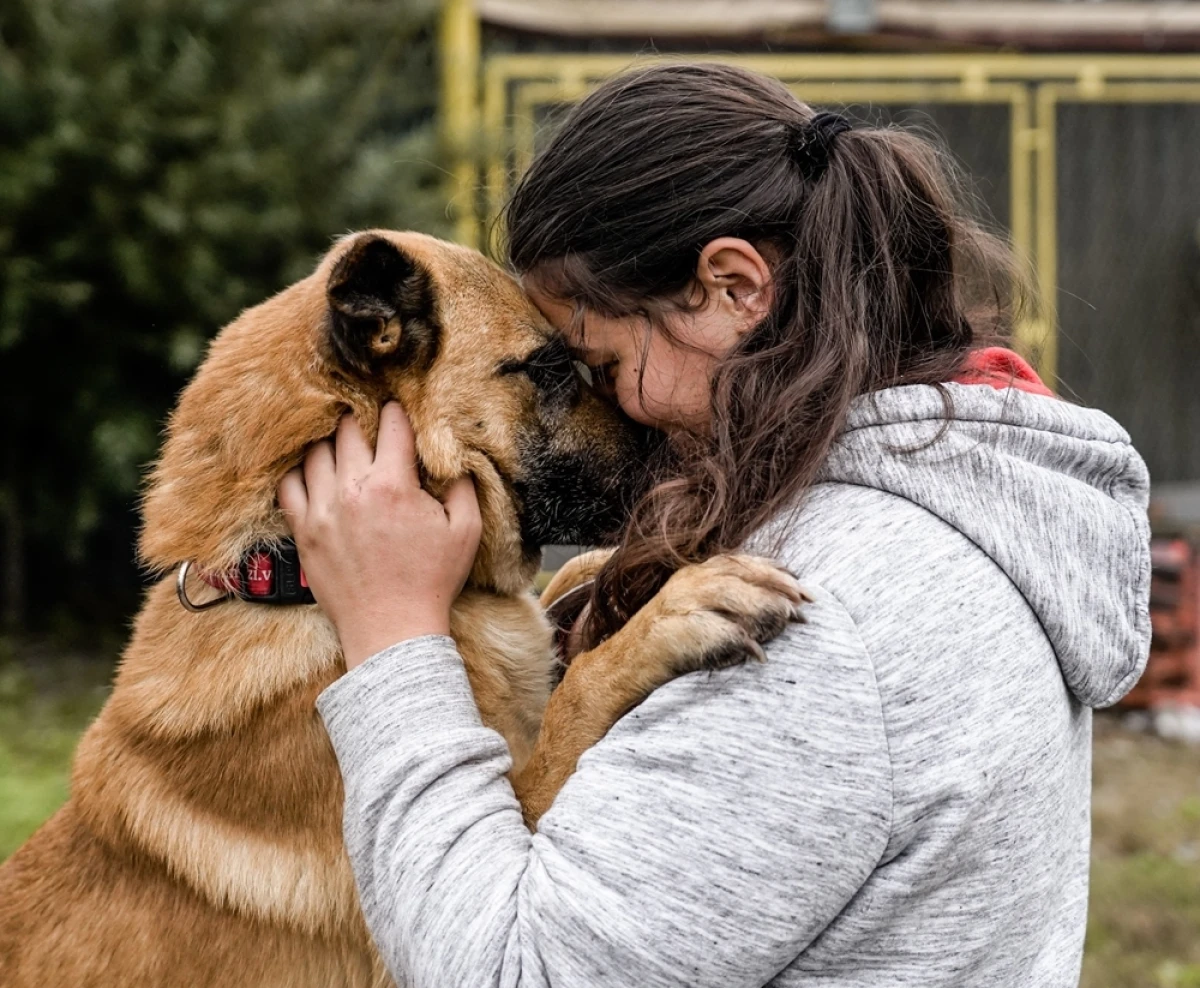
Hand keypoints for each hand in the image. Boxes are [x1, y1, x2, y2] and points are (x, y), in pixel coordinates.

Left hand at [278, 402, 480, 669]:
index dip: (397, 411)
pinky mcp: (304, 531)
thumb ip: (462, 485)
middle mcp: (352, 490)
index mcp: (394, 484)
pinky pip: (288, 486)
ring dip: (330, 442)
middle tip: (369, 421)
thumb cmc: (433, 581)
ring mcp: (322, 510)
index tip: (399, 409)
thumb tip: (454, 457)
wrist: (392, 631)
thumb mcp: (467, 531)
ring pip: (315, 452)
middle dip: (362, 419)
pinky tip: (313, 472)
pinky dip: (298, 471)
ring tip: (342, 443)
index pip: (391, 424)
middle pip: (348, 430)